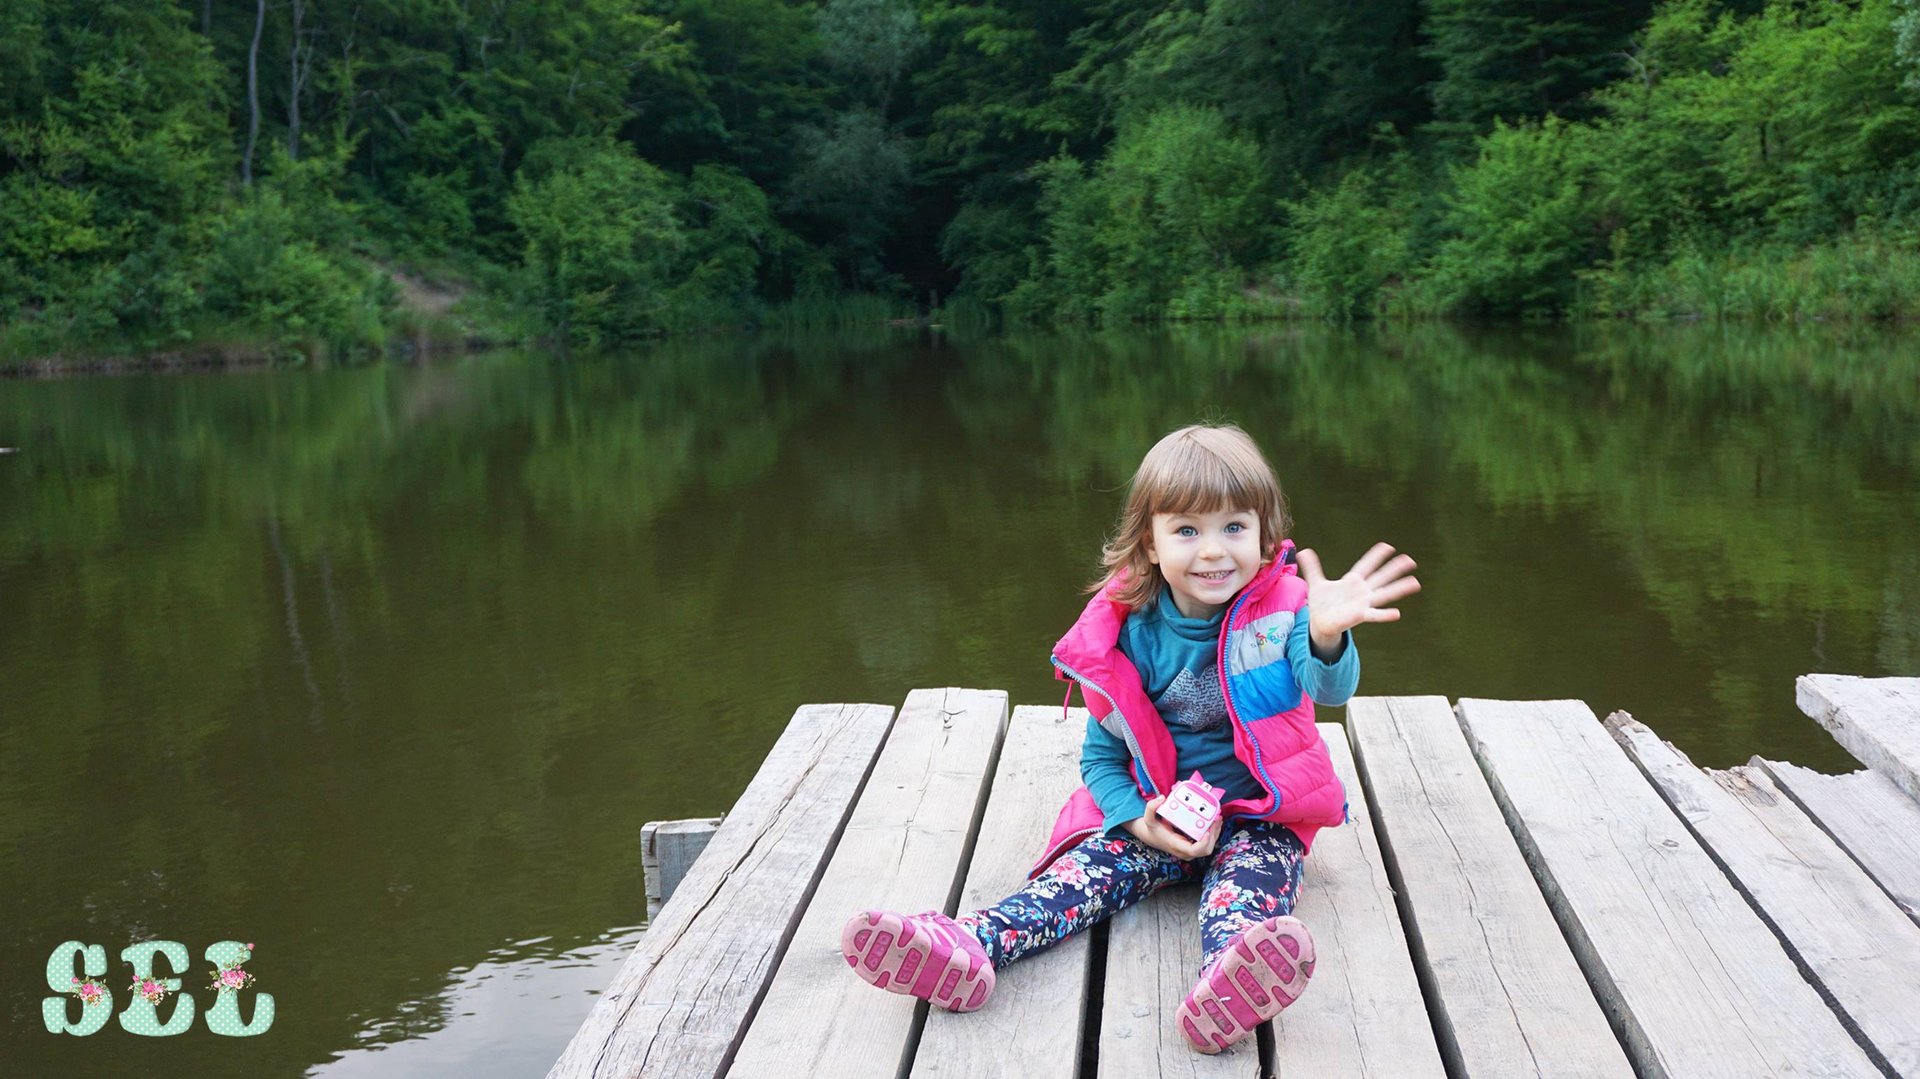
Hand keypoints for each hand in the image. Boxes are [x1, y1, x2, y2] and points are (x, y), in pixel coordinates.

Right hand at [1125, 796, 1222, 860]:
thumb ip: (1151, 807)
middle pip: (1205, 850)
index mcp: (1176, 845)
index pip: (1193, 851)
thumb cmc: (1152, 829)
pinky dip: (1213, 834)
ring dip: (1215, 833)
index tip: (1207, 830)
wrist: (1151, 837)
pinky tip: (1215, 822)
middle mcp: (1185, 851)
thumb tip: (1162, 798)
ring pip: (1208, 847)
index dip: (1203, 843)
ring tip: (1218, 818)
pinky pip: (1207, 844)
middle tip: (1216, 819)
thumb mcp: (1148, 818)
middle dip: (1213, 835)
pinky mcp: (1193, 847)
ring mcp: (1190, 851)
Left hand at [1296, 542, 1420, 651]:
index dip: (1375, 556)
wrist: (1320, 623)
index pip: (1366, 565)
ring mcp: (1363, 603)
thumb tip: (1303, 551)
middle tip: (1410, 560)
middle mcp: (1361, 591)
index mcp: (1352, 581)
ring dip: (1399, 588)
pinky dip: (1385, 615)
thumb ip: (1313, 567)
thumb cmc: (1322, 603)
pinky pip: (1374, 615)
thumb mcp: (1316, 582)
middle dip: (1394, 569)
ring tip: (1415, 583)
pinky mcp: (1359, 616)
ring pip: (1384, 594)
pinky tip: (1397, 613)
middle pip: (1381, 577)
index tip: (1388, 546)